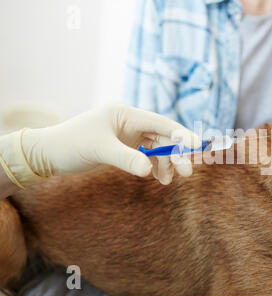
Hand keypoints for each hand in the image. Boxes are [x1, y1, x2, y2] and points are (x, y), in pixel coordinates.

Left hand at [0, 105, 200, 187]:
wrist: (50, 154)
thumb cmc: (71, 144)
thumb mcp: (99, 150)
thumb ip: (127, 159)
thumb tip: (151, 171)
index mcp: (126, 114)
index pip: (160, 123)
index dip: (181, 134)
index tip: (197, 147)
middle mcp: (131, 122)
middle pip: (163, 137)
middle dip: (176, 154)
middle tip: (187, 172)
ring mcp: (129, 135)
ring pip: (158, 148)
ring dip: (167, 163)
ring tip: (169, 181)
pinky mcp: (125, 148)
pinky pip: (148, 156)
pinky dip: (155, 167)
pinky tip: (159, 179)